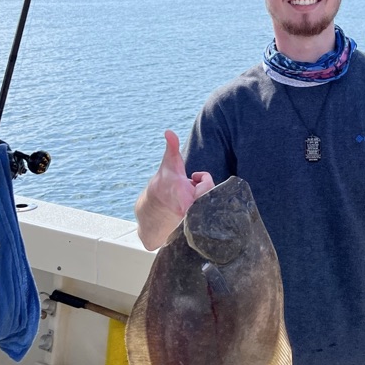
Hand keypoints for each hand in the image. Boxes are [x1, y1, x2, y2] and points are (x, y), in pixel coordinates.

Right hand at [135, 130, 213, 249]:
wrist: (152, 215)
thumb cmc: (163, 186)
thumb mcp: (168, 166)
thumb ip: (171, 148)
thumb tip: (169, 131)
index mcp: (185, 196)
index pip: (208, 185)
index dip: (204, 179)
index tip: (194, 177)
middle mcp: (190, 212)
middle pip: (212, 196)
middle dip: (205, 191)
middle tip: (194, 189)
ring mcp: (193, 224)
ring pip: (211, 206)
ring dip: (205, 201)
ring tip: (193, 200)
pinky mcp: (195, 233)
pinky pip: (212, 221)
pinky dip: (206, 214)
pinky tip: (196, 211)